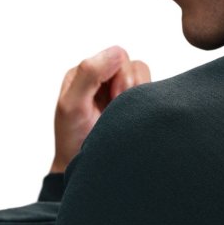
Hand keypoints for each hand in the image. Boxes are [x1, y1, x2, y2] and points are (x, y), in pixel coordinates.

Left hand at [49, 46, 151, 174]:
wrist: (86, 169)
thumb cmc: (74, 140)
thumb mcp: (72, 105)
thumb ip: (89, 74)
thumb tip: (118, 54)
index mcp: (85, 73)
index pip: (116, 56)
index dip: (120, 75)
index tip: (114, 99)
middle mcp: (103, 79)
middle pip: (132, 64)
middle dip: (130, 86)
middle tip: (119, 109)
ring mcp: (120, 92)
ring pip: (144, 76)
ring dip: (139, 95)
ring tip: (126, 116)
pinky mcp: (134, 105)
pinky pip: (151, 92)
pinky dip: (147, 103)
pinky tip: (135, 118)